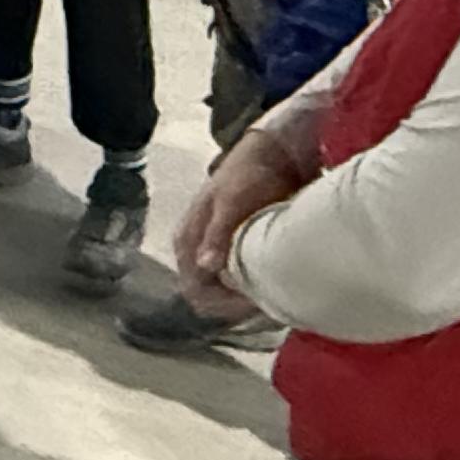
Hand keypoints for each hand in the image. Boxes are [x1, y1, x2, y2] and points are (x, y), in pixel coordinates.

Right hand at [177, 111, 318, 306]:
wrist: (268, 154)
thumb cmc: (248, 175)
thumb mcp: (232, 202)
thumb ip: (217, 234)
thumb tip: (205, 266)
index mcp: (187, 240)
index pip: (195, 291)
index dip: (223, 304)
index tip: (254, 302)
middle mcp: (193, 251)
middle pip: (206, 297)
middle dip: (234, 305)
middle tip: (268, 301)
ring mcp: (210, 252)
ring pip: (219, 292)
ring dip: (242, 299)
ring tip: (272, 293)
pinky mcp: (226, 250)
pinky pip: (230, 282)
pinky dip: (248, 288)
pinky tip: (269, 284)